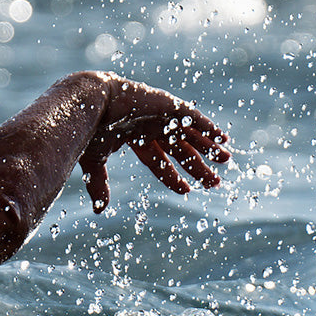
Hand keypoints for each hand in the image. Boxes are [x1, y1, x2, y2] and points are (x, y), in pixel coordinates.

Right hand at [78, 73, 229, 212]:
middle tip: (214, 182)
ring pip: (191, 135)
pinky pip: (194, 118)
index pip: (159, 162)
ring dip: (208, 147)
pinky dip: (208, 127)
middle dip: (197, 166)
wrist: (91, 103)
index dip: (173, 177)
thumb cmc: (89, 130)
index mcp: (134, 139)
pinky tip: (222, 138)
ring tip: (226, 160)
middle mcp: (150, 127)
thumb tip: (101, 211)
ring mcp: (161, 115)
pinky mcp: (169, 105)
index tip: (187, 191)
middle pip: (180, 150)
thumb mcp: (95, 163)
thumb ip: (100, 185)